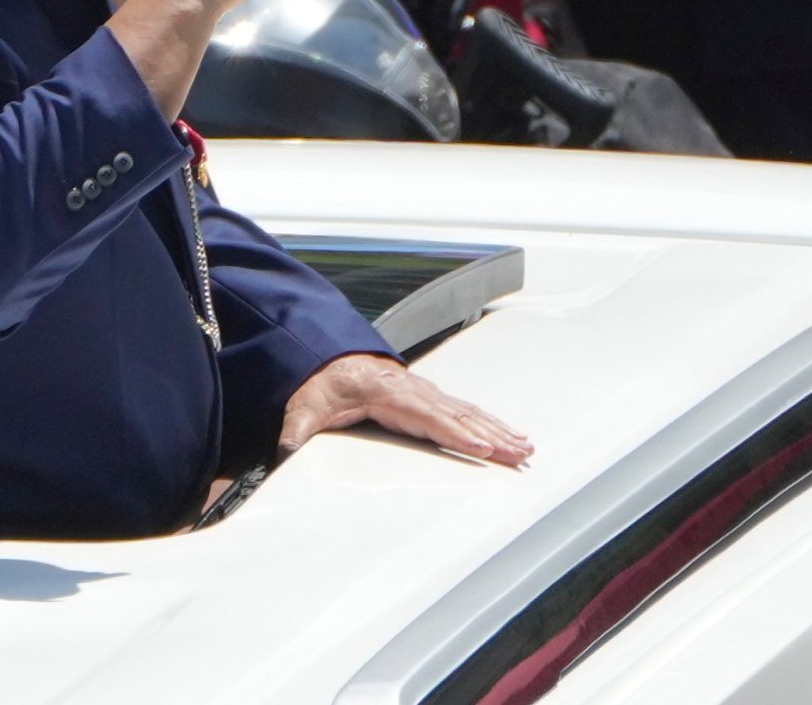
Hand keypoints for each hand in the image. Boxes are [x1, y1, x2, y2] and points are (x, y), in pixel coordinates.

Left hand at [279, 354, 531, 466]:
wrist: (322, 356)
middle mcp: (413, 390)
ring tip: (525, 447)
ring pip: (468, 412)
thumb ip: (296, 433)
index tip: (481, 448)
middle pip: (458, 415)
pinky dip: (490, 422)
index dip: (455, 433)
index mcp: (387, 393)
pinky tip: (508, 434)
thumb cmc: (318, 384)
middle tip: (520, 455)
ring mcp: (424, 392)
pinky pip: (465, 410)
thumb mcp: (302, 409)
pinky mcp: (429, 397)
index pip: (427, 416)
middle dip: (491, 436)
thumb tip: (285, 454)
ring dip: (498, 430)